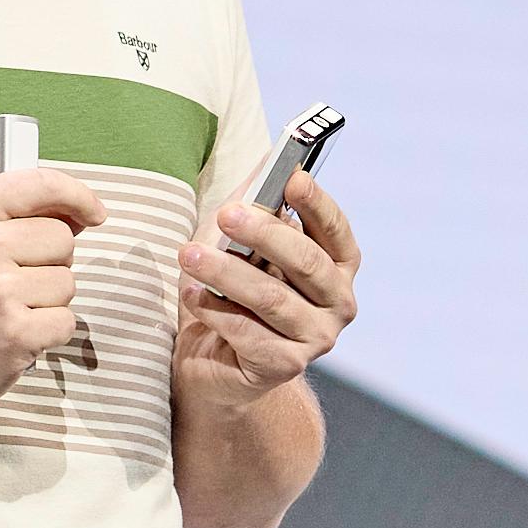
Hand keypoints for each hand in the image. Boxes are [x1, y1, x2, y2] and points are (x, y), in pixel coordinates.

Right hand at [0, 166, 115, 410]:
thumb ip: (13, 218)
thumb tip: (79, 213)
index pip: (41, 184)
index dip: (77, 195)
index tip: (93, 213)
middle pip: (63, 239)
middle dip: (50, 263)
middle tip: (13, 282)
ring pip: (67, 284)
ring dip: (47, 302)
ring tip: (6, 311)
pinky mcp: (15, 334)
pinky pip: (66, 322)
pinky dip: (46, 334)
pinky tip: (13, 334)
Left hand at [174, 175, 358, 419]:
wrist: (216, 365)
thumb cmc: (233, 293)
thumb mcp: (243, 245)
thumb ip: (258, 205)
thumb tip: (269, 161)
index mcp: (337, 265)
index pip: (335, 229)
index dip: (316, 203)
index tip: (292, 178)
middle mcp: (338, 302)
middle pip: (306, 262)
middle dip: (264, 234)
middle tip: (225, 214)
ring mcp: (316, 338)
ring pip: (271, 298)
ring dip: (225, 273)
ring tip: (189, 256)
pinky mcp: (285, 366)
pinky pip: (248, 333)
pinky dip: (214, 311)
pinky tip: (191, 295)